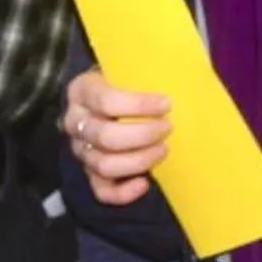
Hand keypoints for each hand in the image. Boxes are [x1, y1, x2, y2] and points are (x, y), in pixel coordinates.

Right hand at [64, 66, 173, 206]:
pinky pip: (101, 191)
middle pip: (104, 137)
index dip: (138, 105)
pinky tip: (145, 182)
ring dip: (138, 161)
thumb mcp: (124, 68)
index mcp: (81, 91)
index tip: (166, 104)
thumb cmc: (120, 80)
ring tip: (162, 150)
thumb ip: (144, 71)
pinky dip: (124, 193)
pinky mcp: (89, 173)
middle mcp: (74, 122)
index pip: (106, 101)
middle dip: (142, 135)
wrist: (102, 96)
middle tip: (167, 128)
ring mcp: (80, 150)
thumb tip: (186, 73)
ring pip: (104, 165)